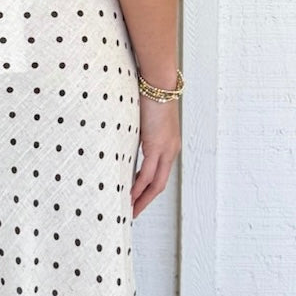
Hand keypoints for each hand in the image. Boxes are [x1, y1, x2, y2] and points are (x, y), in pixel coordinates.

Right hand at [130, 96, 179, 217]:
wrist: (157, 82)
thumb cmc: (148, 95)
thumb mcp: (143, 119)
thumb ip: (139, 133)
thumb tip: (124, 139)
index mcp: (169, 144)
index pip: (160, 174)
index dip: (149, 190)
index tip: (138, 199)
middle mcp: (171, 150)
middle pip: (160, 184)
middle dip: (146, 201)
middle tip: (133, 212)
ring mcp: (166, 149)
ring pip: (156, 183)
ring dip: (142, 198)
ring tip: (129, 210)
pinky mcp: (157, 146)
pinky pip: (147, 174)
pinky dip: (139, 187)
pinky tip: (129, 195)